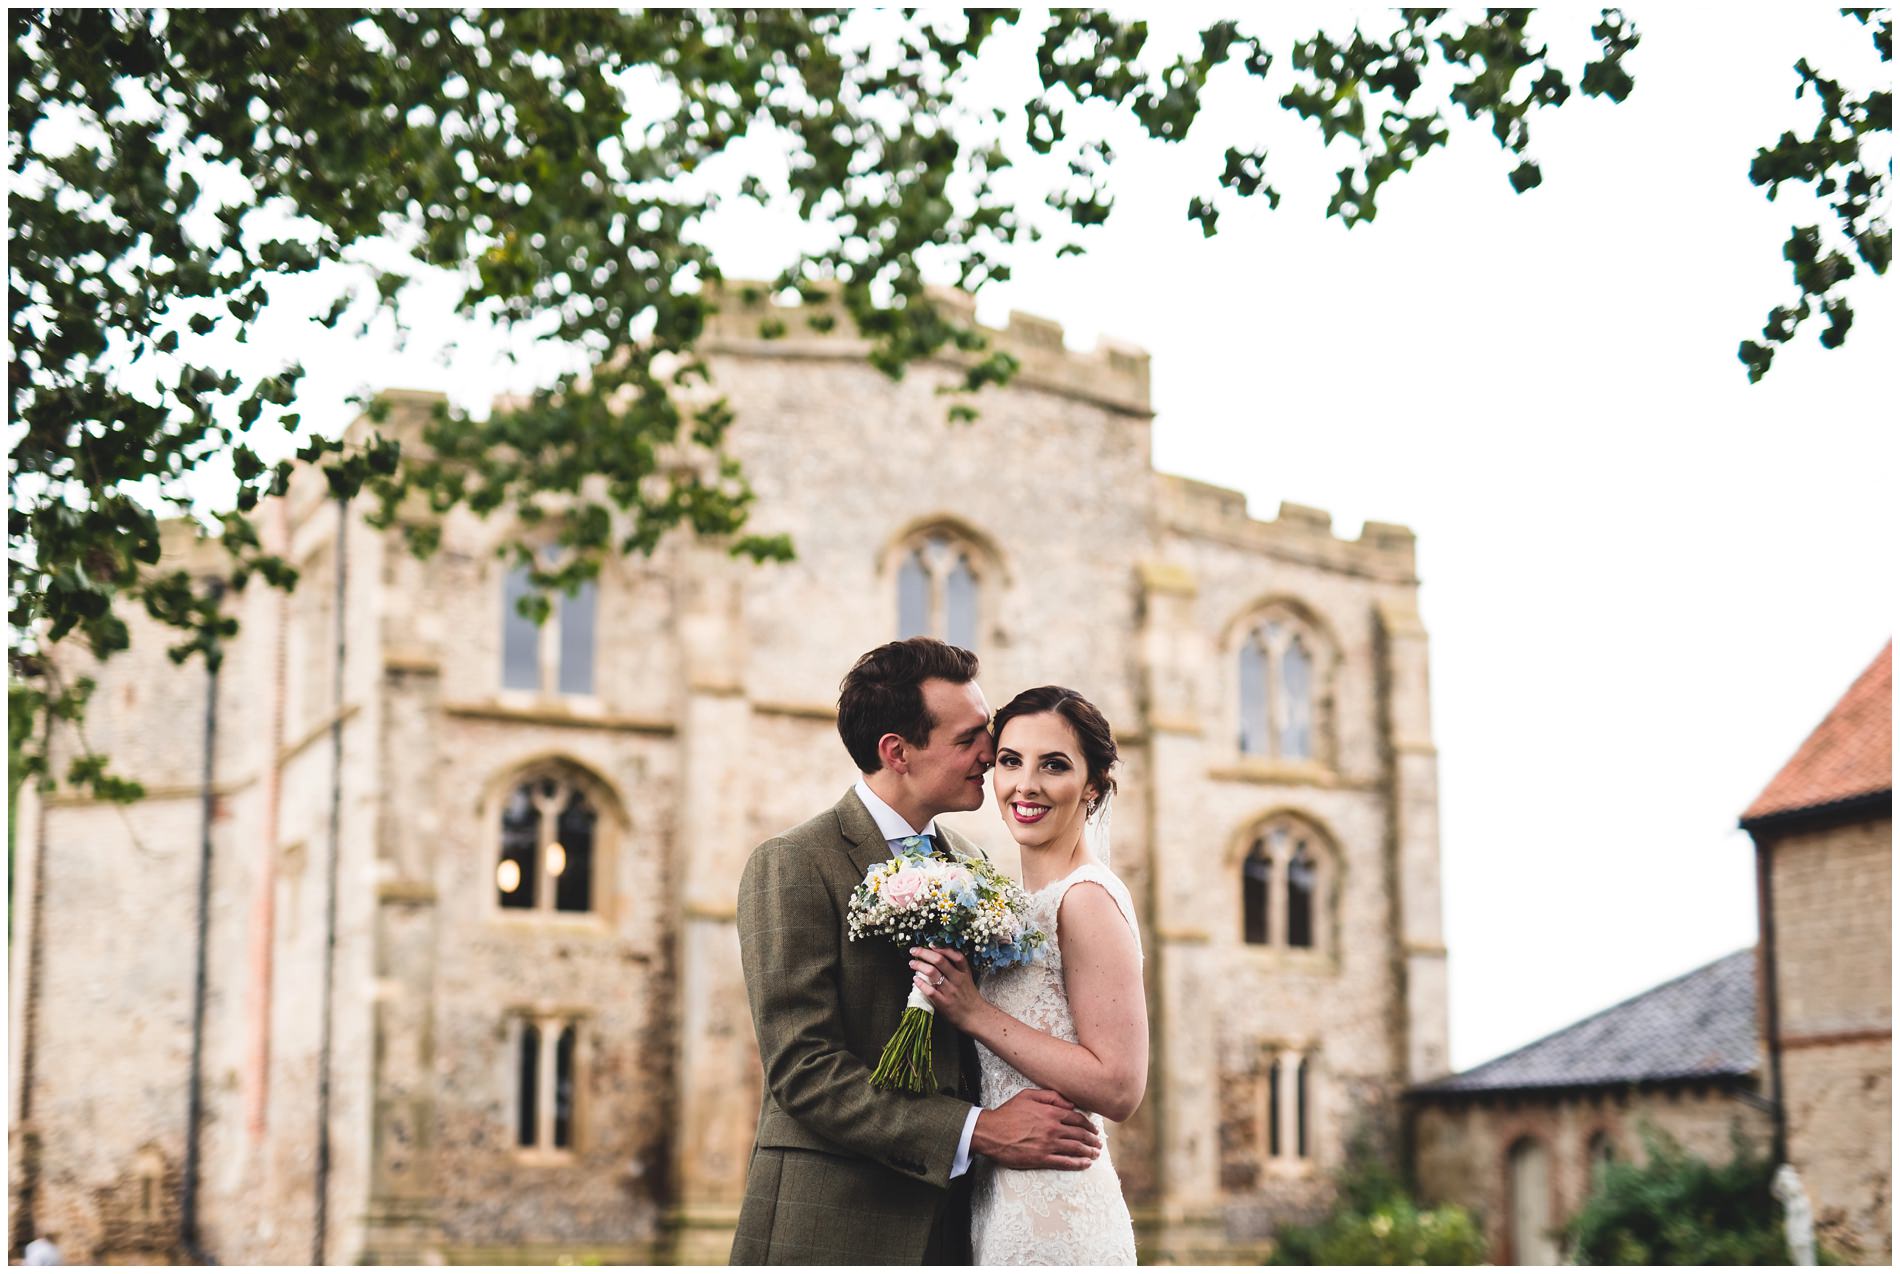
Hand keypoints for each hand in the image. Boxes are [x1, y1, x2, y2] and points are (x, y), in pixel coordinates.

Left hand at [909, 945, 980, 1027]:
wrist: (976, 1016)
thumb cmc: (969, 998)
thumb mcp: (967, 979)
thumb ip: (956, 969)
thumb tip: (936, 957)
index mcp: (964, 973)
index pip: (955, 955)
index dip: (942, 948)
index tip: (930, 944)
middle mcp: (957, 979)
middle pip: (939, 960)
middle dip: (924, 953)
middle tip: (914, 951)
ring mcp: (950, 991)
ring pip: (932, 973)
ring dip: (919, 966)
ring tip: (912, 964)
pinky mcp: (943, 1003)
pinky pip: (929, 990)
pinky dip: (920, 983)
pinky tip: (915, 979)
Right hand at [971, 1089, 1101, 1170]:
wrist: (990, 1132)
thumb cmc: (1008, 1112)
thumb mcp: (1027, 1095)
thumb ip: (1050, 1096)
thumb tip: (1070, 1103)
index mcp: (1051, 1112)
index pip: (1076, 1118)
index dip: (1088, 1125)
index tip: (1093, 1129)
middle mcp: (1053, 1129)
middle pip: (1079, 1134)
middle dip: (1092, 1139)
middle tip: (1098, 1143)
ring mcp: (1048, 1145)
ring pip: (1075, 1149)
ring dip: (1089, 1151)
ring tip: (1096, 1154)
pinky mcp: (1041, 1159)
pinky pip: (1065, 1162)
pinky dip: (1078, 1164)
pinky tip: (1085, 1164)